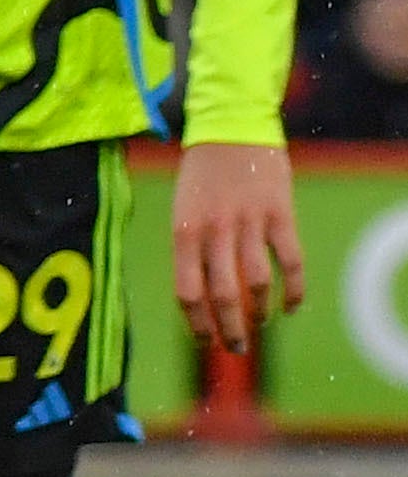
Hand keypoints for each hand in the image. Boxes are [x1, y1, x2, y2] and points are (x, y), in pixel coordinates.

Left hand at [171, 141, 306, 355]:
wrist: (230, 128)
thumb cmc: (202, 175)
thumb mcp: (182, 209)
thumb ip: (191, 249)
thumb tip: (199, 298)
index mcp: (183, 231)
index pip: (188, 292)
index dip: (197, 324)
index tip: (206, 343)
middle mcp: (214, 230)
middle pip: (223, 295)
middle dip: (231, 329)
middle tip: (238, 348)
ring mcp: (248, 222)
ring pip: (257, 283)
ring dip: (261, 312)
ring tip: (263, 324)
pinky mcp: (279, 214)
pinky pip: (290, 262)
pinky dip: (294, 290)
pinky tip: (292, 306)